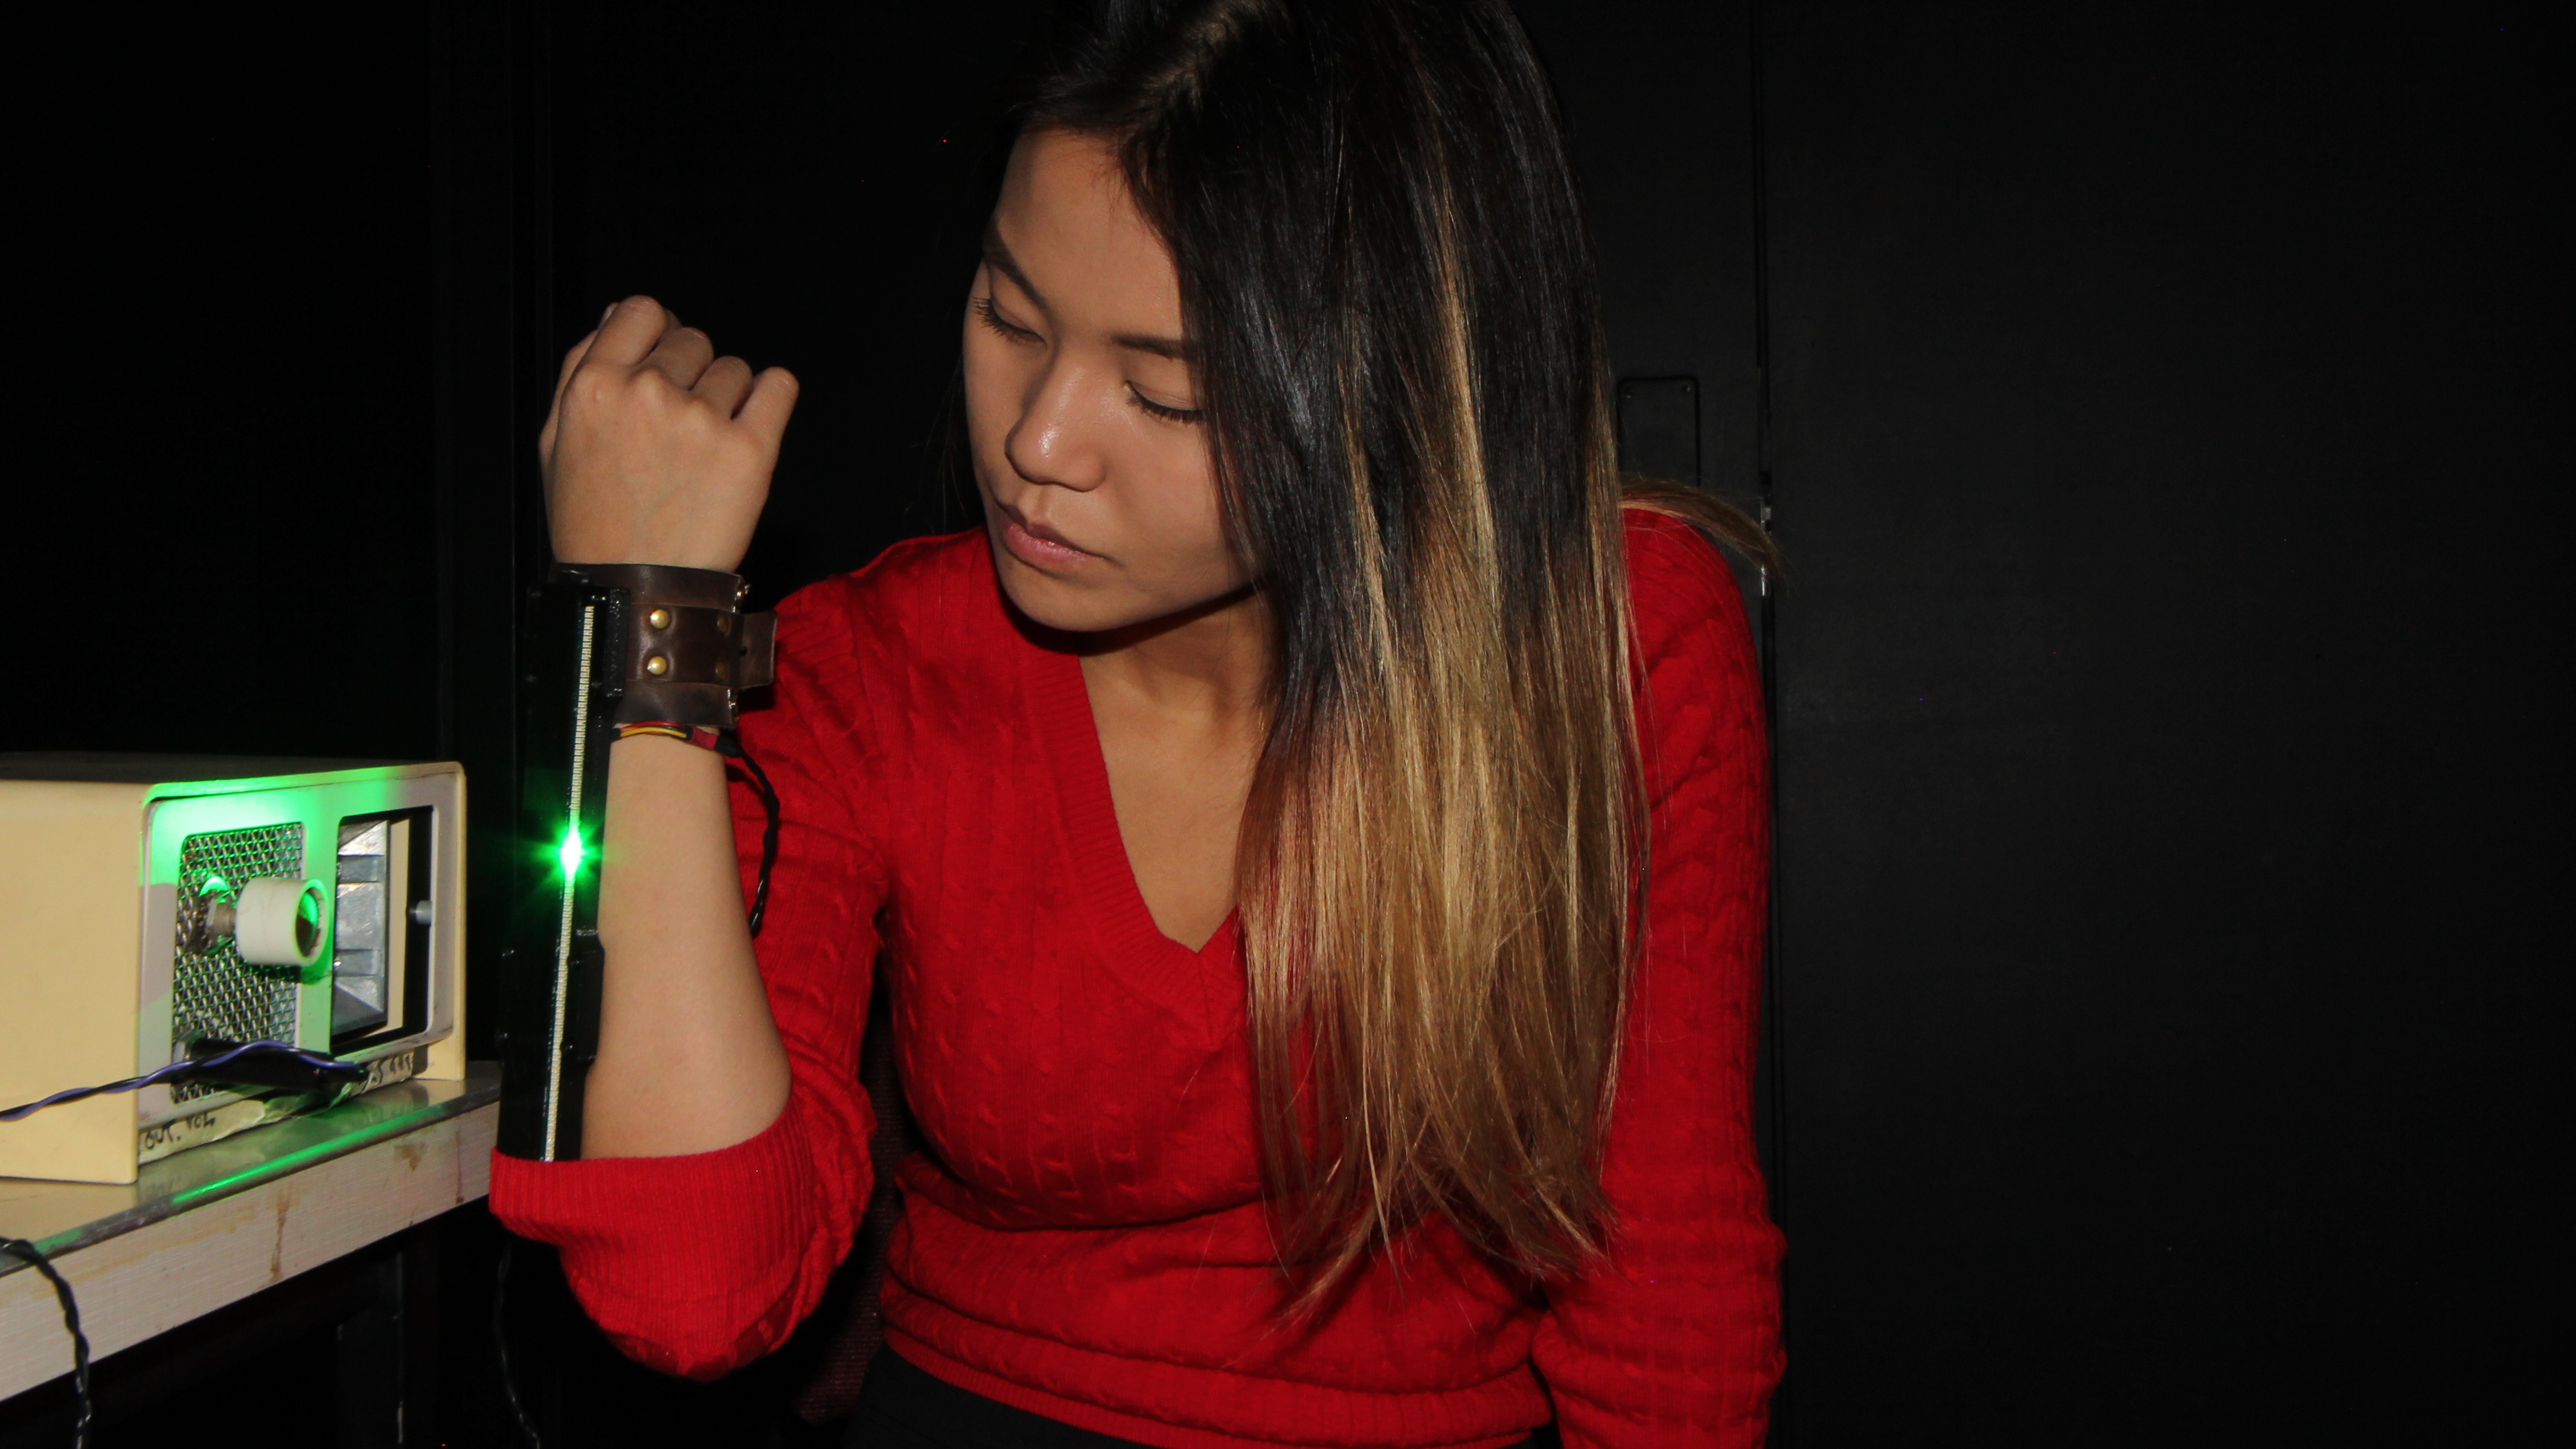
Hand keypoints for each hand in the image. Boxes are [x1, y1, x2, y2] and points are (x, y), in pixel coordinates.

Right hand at [539, 296, 799, 570]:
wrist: (636, 592)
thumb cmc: (596, 522)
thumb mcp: (558, 439)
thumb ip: (583, 367)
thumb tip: (619, 311)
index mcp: (595, 386)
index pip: (643, 310)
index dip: (658, 332)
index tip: (665, 360)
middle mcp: (648, 393)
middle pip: (692, 340)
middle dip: (691, 374)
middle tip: (681, 427)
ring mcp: (702, 420)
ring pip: (734, 369)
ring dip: (728, 398)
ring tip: (705, 449)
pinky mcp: (750, 450)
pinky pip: (779, 387)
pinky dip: (772, 397)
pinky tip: (754, 423)